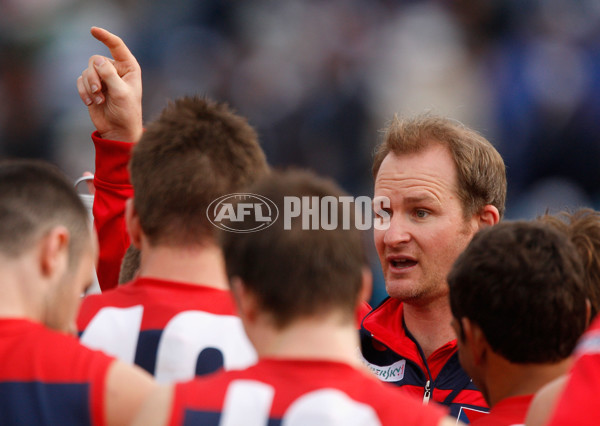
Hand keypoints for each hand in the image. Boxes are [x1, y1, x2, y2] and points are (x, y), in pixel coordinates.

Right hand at [76, 27, 142, 141]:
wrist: (118, 130)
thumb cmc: (126, 112)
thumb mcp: (121, 93)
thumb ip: (110, 75)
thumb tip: (98, 61)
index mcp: (129, 67)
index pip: (117, 46)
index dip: (105, 37)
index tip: (93, 30)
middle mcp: (115, 70)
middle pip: (95, 60)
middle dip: (94, 76)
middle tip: (99, 91)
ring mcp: (103, 78)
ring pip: (86, 71)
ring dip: (89, 87)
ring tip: (98, 100)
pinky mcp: (92, 87)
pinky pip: (80, 81)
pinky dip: (83, 92)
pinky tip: (91, 103)